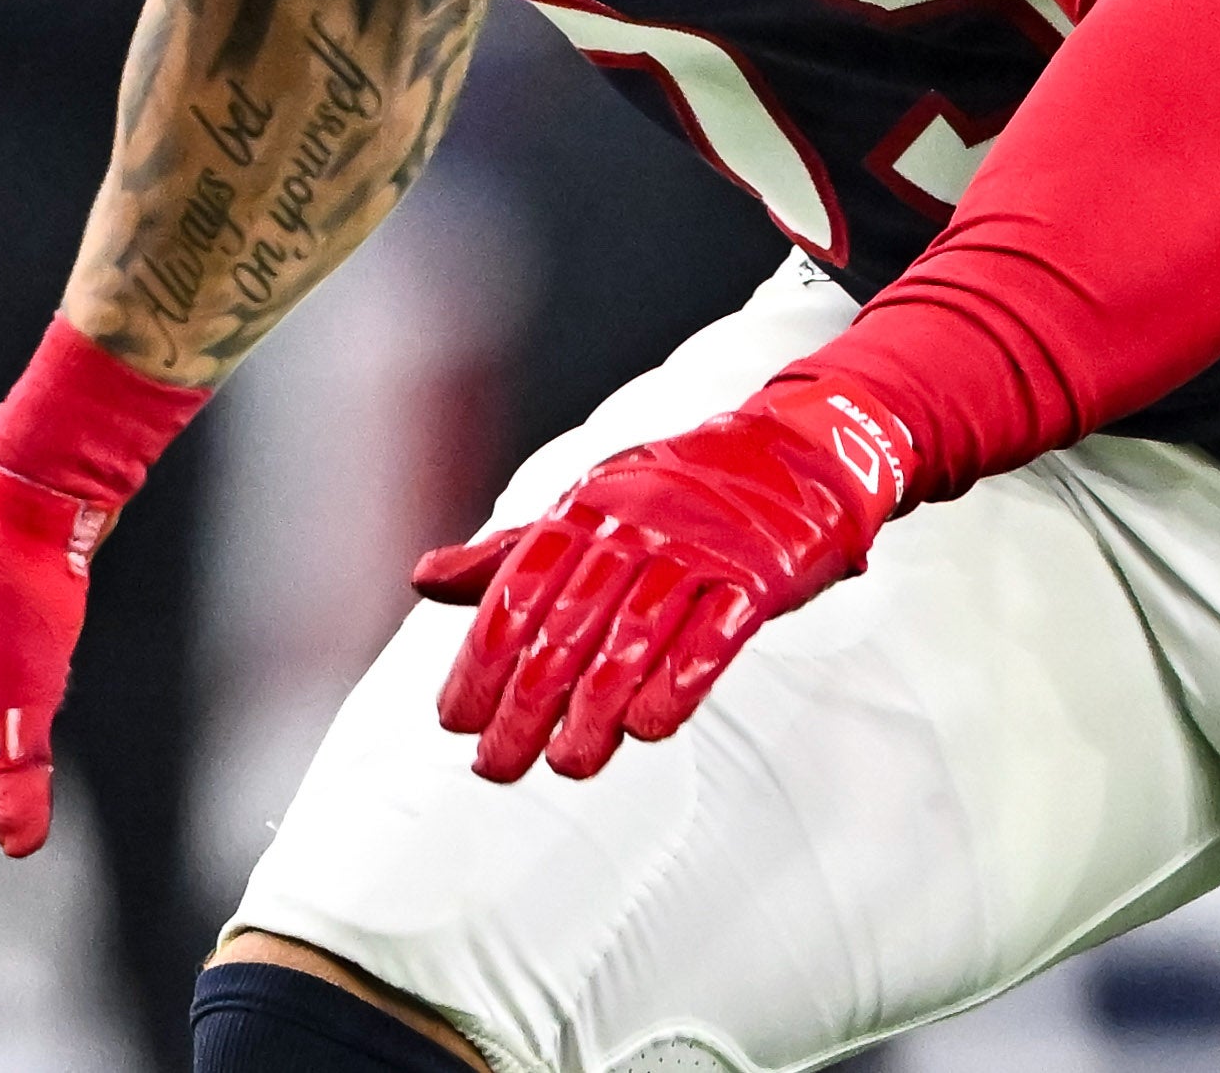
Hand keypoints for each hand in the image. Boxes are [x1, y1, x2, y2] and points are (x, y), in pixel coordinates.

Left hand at [411, 380, 910, 782]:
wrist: (794, 452)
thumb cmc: (678, 492)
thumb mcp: (587, 505)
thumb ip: (511, 552)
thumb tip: (425, 579)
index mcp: (584, 510)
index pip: (516, 594)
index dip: (480, 662)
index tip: (455, 722)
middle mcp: (635, 527)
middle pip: (565, 628)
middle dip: (524, 707)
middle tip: (495, 767)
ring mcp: (698, 551)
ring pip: (632, 640)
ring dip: (593, 713)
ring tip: (568, 767)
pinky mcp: (755, 577)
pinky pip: (712, 636)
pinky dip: (678, 684)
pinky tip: (649, 730)